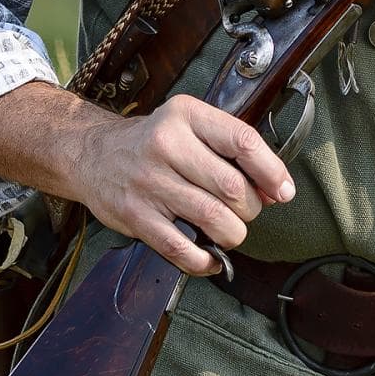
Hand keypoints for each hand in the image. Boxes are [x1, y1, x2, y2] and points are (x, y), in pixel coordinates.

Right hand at [68, 94, 294, 275]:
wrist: (92, 154)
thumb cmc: (152, 142)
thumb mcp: (189, 125)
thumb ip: (230, 150)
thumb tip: (275, 190)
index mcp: (186, 115)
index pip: (243, 142)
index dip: (271, 171)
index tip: (282, 191)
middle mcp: (166, 144)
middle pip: (233, 187)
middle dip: (251, 208)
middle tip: (245, 210)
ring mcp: (149, 182)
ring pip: (214, 219)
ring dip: (232, 234)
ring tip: (228, 230)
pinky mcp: (136, 215)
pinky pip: (182, 248)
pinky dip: (205, 260)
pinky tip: (210, 257)